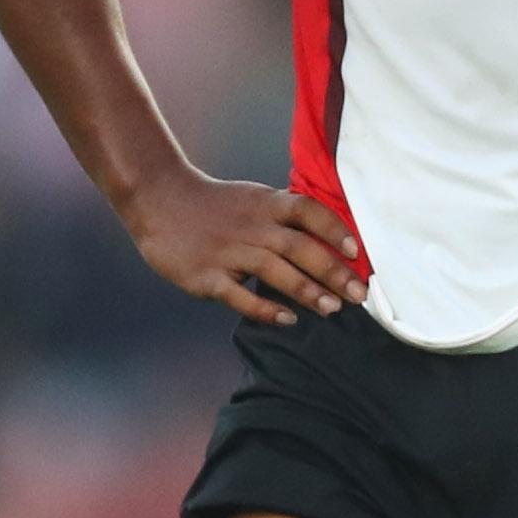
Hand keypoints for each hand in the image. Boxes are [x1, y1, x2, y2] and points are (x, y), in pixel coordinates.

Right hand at [125, 166, 364, 322]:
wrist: (158, 199)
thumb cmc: (214, 206)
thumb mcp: (253, 199)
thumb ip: (285, 219)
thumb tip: (330, 245)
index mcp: (265, 204)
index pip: (307, 211)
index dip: (333, 229)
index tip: (356, 250)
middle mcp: (250, 226)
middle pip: (298, 246)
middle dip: (331, 271)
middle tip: (358, 294)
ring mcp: (227, 251)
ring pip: (273, 270)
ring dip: (306, 290)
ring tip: (332, 309)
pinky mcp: (206, 275)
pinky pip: (239, 295)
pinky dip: (264, 308)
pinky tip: (287, 319)